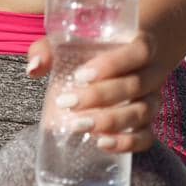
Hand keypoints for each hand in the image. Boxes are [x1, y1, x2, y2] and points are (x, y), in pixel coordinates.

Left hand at [24, 29, 161, 154]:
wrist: (126, 62)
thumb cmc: (96, 51)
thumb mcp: (75, 43)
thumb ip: (51, 49)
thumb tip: (34, 66)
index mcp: (140, 45)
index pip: (139, 52)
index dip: (114, 64)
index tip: (81, 75)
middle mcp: (152, 73)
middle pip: (136, 85)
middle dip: (100, 96)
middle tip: (67, 102)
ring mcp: (151, 100)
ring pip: (142, 112)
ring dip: (110, 121)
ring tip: (78, 125)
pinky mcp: (146, 124)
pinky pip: (146, 137)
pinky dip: (127, 143)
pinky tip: (102, 143)